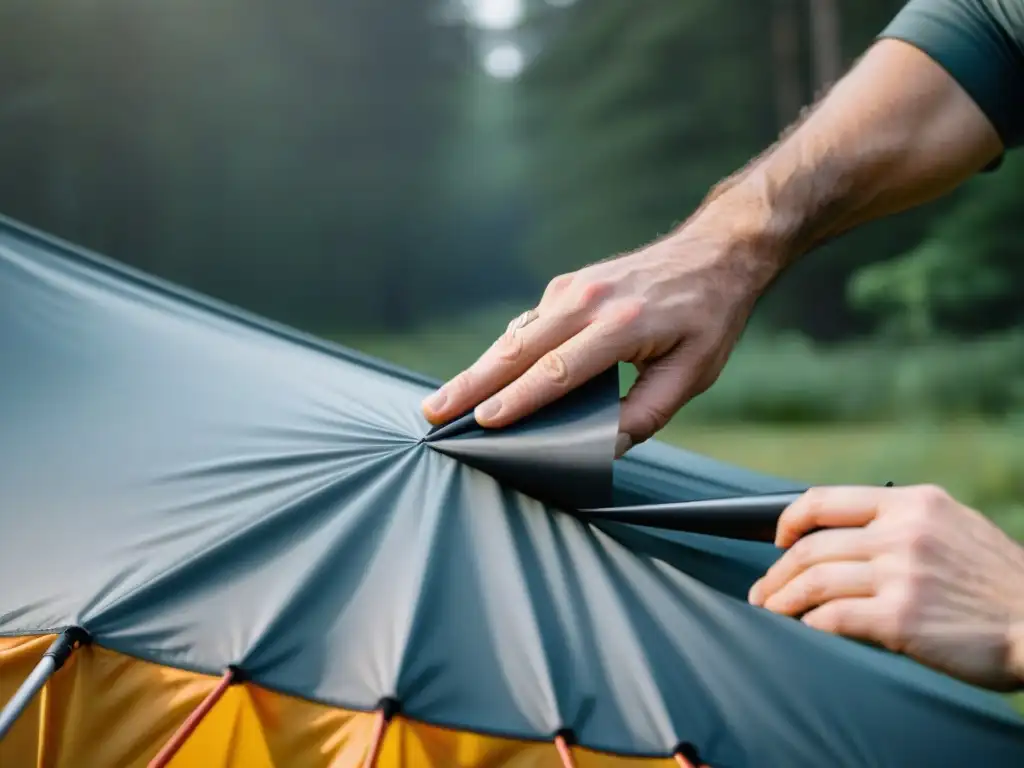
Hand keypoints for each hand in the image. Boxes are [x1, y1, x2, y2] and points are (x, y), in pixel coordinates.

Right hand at [420, 205, 777, 454]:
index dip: (520, 400)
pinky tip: (480, 378)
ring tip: (444, 401)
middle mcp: (589, 300)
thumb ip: (645, 413)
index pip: (558, 370)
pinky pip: (526, 324)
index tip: (485, 422)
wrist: (715, 251)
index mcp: (622, 324)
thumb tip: (601, 447)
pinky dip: (501, 352)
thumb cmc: (707, 316)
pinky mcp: (566, 285)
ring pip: (514, 335)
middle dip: (473, 384)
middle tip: (434, 414)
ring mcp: (572, 288)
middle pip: (518, 348)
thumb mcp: (692, 373)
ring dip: (477, 369)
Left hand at [748, 484, 1023, 690]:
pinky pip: (833, 617)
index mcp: (913, 503)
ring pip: (814, 581)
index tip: (778, 540)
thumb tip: (842, 535)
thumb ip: (902, 523)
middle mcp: (903, 532)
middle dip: (777, 572)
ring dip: (783, 600)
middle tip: (763, 591)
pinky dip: (810, 624)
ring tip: (772, 612)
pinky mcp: (901, 618)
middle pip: (812, 546)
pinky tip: (805, 630)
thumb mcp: (954, 527)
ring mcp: (901, 574)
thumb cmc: (997, 583)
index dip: (790, 521)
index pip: (826, 500)